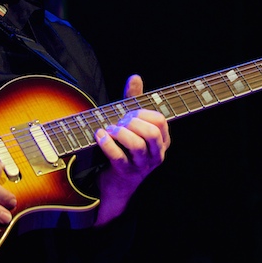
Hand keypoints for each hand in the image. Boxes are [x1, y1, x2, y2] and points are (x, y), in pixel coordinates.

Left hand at [93, 74, 170, 224]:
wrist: (116, 185)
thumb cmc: (126, 148)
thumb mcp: (133, 124)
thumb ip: (135, 100)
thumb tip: (135, 77)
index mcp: (162, 142)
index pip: (160, 121)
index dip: (143, 113)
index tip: (130, 113)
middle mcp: (155, 155)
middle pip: (152, 133)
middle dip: (134, 122)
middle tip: (120, 121)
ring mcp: (141, 166)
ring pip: (137, 145)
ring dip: (121, 133)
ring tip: (110, 128)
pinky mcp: (124, 174)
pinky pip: (118, 157)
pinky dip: (107, 144)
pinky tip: (100, 135)